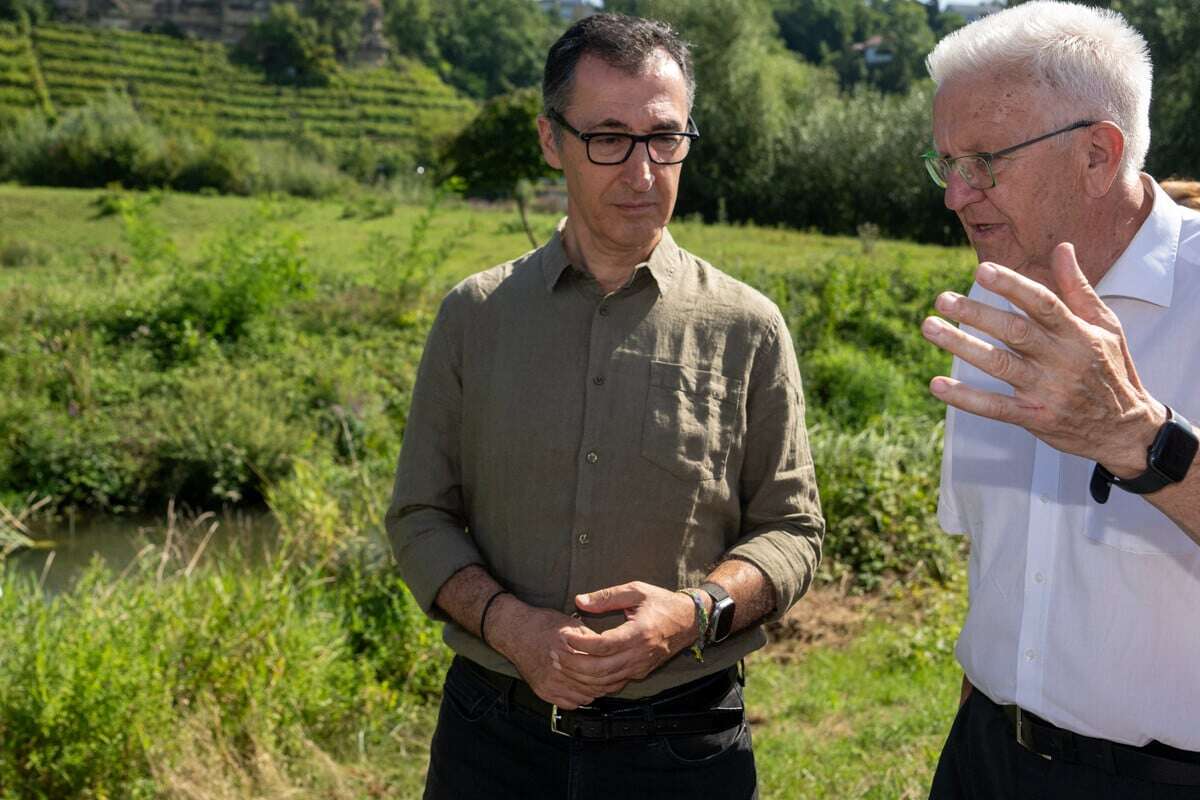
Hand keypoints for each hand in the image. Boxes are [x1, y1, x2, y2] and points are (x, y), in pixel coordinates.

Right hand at [486, 597, 622, 709]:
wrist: (514, 631)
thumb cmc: (542, 624)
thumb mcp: (571, 624)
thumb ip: (591, 639)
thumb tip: (610, 649)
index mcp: (568, 651)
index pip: (599, 670)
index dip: (614, 671)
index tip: (622, 668)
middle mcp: (558, 670)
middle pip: (594, 685)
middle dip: (609, 683)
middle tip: (619, 679)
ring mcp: (550, 683)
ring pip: (584, 697)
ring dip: (596, 692)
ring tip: (605, 684)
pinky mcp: (543, 691)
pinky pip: (570, 704)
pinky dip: (581, 699)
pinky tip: (586, 690)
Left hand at [556, 581, 698, 689]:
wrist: (690, 621)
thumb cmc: (662, 602)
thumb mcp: (636, 591)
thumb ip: (606, 596)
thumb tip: (579, 601)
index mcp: (640, 633)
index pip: (603, 645)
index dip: (580, 643)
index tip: (564, 635)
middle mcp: (641, 654)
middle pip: (601, 669)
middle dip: (574, 664)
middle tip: (556, 653)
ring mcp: (641, 667)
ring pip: (605, 681)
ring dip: (581, 675)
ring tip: (562, 663)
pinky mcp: (641, 673)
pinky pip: (614, 683)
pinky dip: (595, 682)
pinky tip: (580, 673)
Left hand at [921, 243, 1163, 474]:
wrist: (1126, 430)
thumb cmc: (1111, 368)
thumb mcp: (1105, 325)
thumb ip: (1077, 288)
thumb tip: (1062, 248)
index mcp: (1077, 333)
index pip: (1043, 303)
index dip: (1013, 286)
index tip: (982, 271)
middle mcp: (1061, 360)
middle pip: (1015, 332)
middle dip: (977, 314)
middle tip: (942, 299)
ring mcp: (1047, 390)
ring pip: (999, 364)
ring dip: (961, 346)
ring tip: (929, 327)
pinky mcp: (1036, 417)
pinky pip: (995, 407)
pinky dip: (966, 397)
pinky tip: (937, 385)